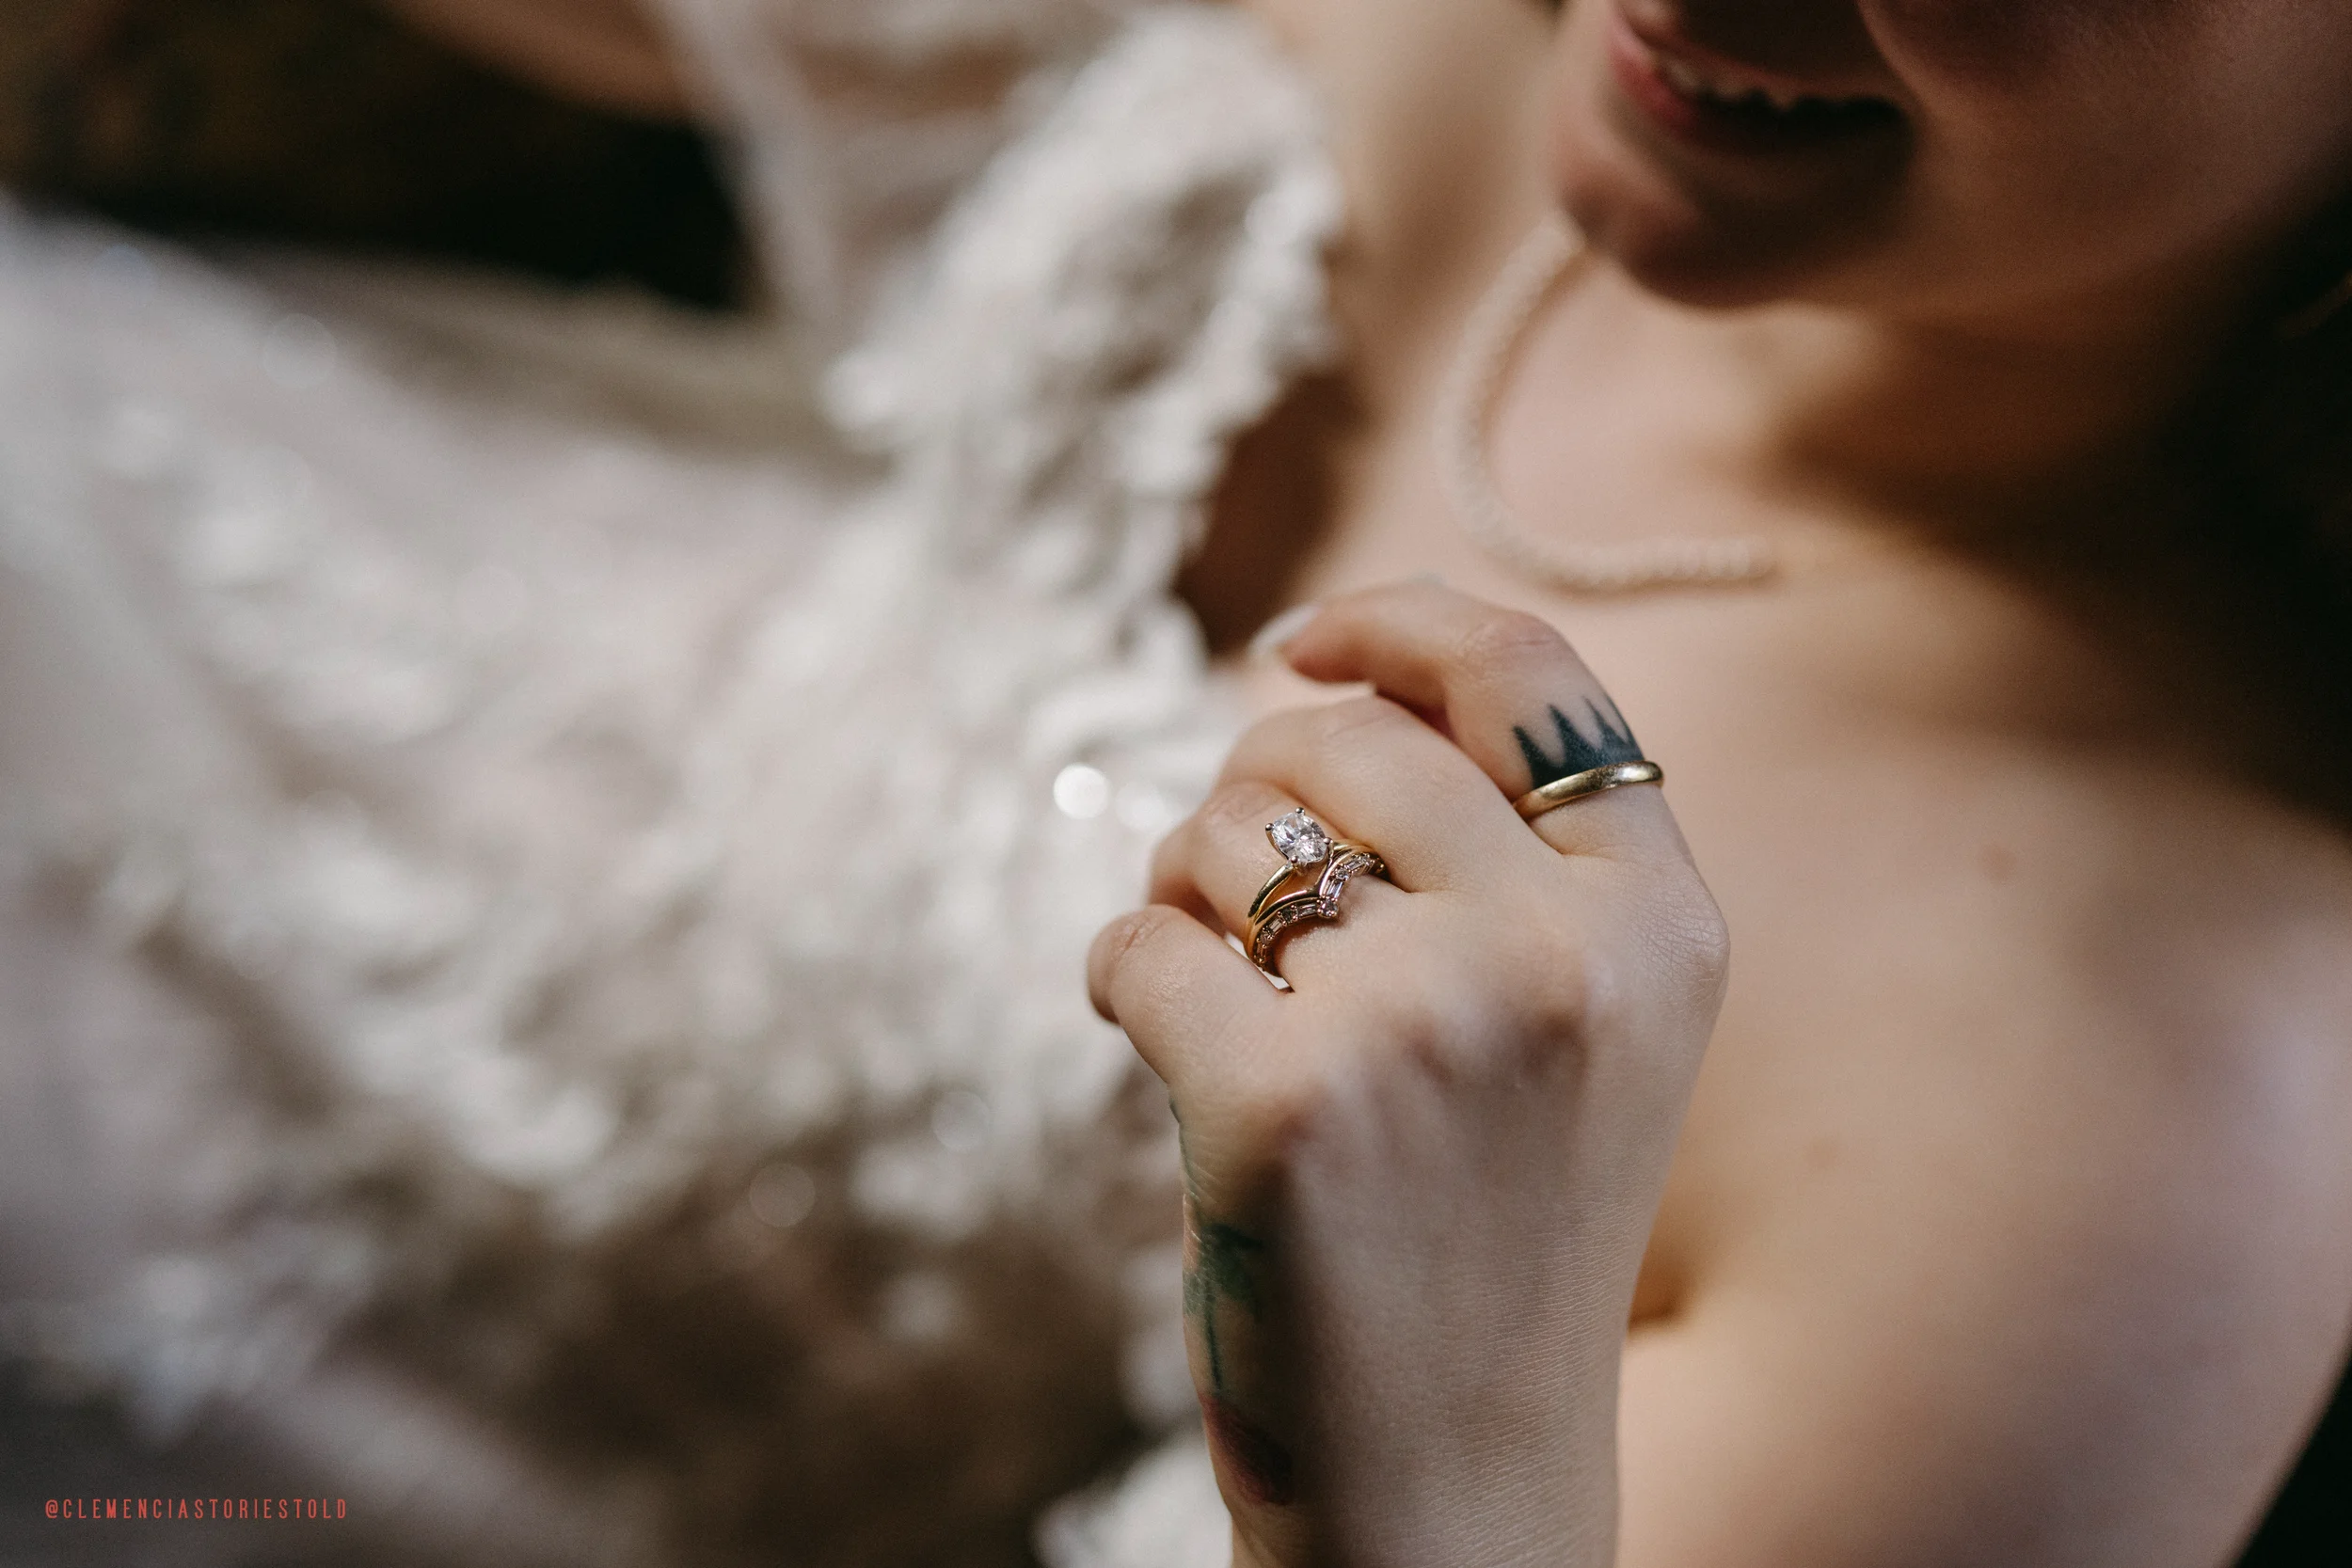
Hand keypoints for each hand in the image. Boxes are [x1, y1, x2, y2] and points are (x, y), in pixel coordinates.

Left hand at [1089, 582, 1728, 1567]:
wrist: (1453, 1477)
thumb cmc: (1489, 1233)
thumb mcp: (1576, 1029)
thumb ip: (1508, 856)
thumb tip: (1321, 686)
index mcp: (1658, 921)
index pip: (1526, 671)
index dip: (1393, 624)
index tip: (1298, 641)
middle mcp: (1563, 955)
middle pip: (1340, 742)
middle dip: (1252, 789)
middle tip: (1240, 892)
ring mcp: (1425, 1025)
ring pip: (1222, 837)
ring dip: (1183, 890)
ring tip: (1219, 990)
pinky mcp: (1282, 1106)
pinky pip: (1134, 945)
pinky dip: (1117, 973)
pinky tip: (1156, 1043)